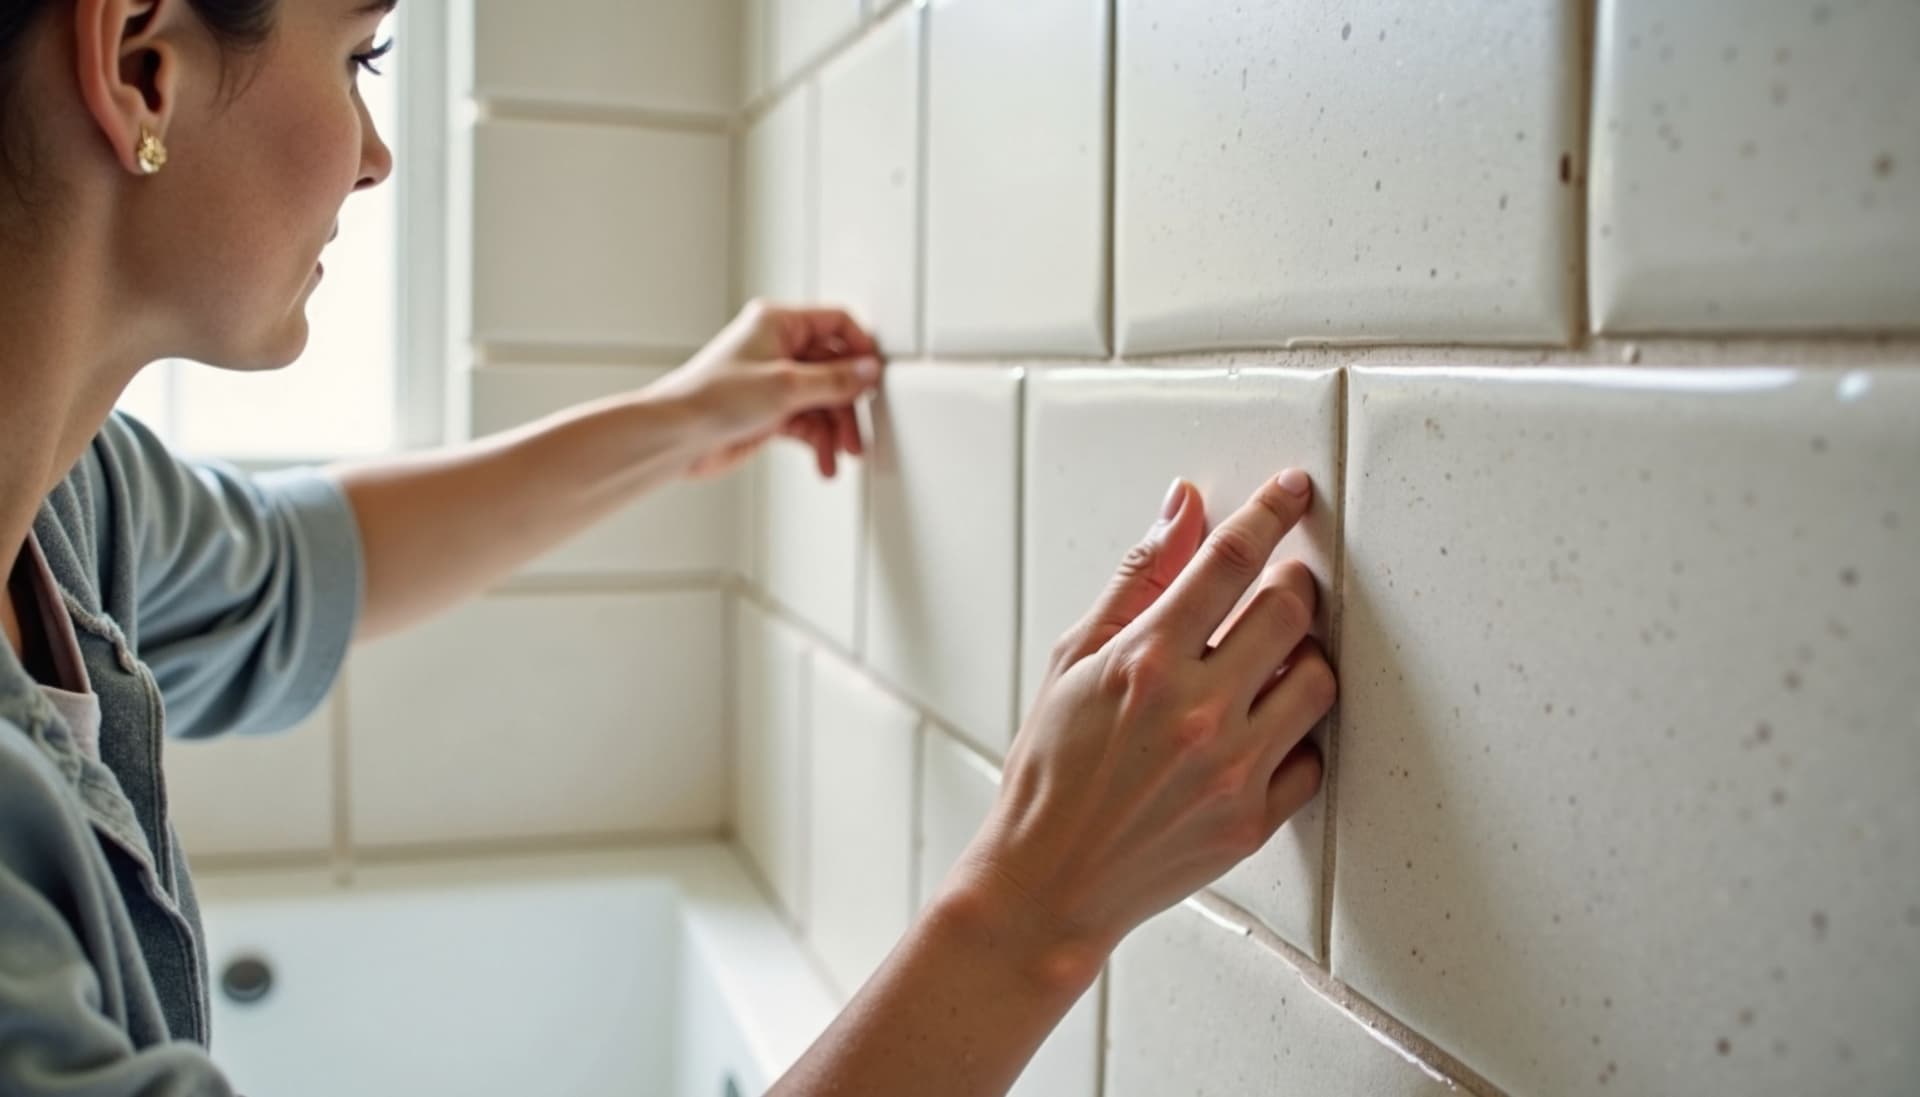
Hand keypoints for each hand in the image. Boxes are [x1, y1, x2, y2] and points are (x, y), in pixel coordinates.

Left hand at [651, 300, 885, 478]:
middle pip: (835, 368)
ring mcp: (775, 381)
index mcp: (778, 323)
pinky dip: (819, 442)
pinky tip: (824, 462)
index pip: (836, 323)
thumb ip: (834, 380)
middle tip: (857, 432)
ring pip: (824, 401)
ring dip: (835, 430)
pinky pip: (809, 423)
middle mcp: (778, 348)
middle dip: (848, 404)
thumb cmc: (712, 399)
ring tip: (841, 454)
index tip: (874, 378)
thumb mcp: (785, 386)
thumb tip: (869, 372)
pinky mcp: (770, 412)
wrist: (676, 438)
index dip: (860, 349)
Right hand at [949, 472, 1331, 965]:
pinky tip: (1263, 726)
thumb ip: (1137, 578)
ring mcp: (1232, 770)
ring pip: (1317, 681)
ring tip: (1270, 660)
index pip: (1230, 561)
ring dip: (1303, 655)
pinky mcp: (1253, 820)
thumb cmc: (1050, 771)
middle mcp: (1197, 713)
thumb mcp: (1075, 659)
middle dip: (1295, 582)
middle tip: (1282, 583)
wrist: (1050, 880)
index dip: (1270, 513)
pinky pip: (1314, 758)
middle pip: (1291, 612)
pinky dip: (1297, 733)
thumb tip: (1183, 508)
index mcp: (1145, 662)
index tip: (1292, 491)